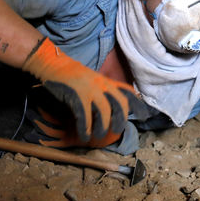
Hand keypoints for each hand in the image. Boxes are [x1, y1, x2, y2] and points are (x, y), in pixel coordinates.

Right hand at [22, 38, 145, 140]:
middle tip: (117, 131)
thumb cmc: (73, 75)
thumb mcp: (93, 79)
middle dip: (121, 119)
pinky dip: (85, 127)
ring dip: (103, 126)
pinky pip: (84, 115)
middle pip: (120, 103)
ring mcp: (90, 89)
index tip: (145, 116)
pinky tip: (84, 135)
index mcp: (106, 81)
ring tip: (100, 136)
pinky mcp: (77, 95)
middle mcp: (102, 84)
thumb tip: (113, 106)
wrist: (54, 64)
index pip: (127, 92)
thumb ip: (103, 89)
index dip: (138, 104)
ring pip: (104, 111)